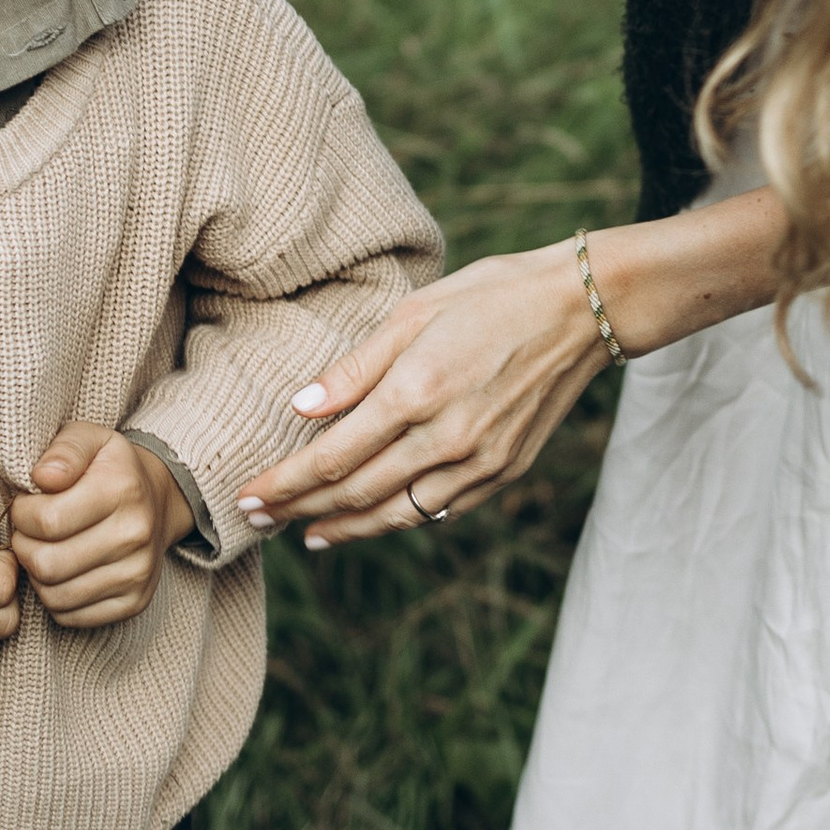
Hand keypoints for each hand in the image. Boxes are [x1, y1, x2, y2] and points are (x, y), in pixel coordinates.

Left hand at [8, 422, 189, 627]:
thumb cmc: (108, 469)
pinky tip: (61, 572)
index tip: (26, 504)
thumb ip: (63, 450)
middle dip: (24, 546)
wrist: (157, 500)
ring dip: (37, 575)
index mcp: (122, 489)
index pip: (46, 521)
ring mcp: (137, 574)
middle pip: (47, 563)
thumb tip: (42, 477)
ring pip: (55, 595)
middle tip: (29, 531)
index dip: (21, 514)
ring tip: (44, 549)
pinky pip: (71, 615)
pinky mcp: (133, 602)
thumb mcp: (88, 440)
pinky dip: (55, 598)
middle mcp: (135, 534)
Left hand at [233, 248, 608, 545]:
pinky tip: (375, 519)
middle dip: (301, 510)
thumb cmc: (493, 295)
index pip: (332, 456)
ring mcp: (480, 462)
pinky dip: (400, 520)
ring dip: (347, 529)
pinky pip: (441, 510)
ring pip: (398, 514)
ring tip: (310, 535)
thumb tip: (300, 407)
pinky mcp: (505, 471)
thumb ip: (355, 368)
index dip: (284, 482)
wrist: (583, 309)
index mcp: (416, 392)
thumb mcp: (415, 312)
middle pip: (356, 493)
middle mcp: (447, 438)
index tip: (247, 494)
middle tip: (259, 519)